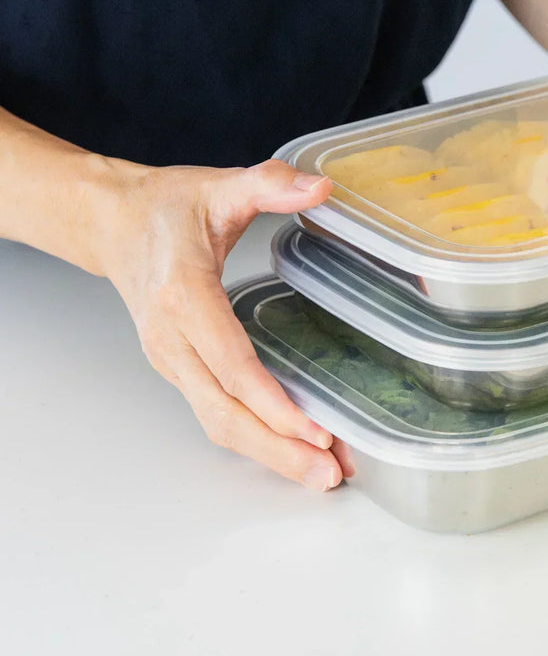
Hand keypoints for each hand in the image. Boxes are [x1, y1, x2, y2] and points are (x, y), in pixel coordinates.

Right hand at [94, 158, 353, 490]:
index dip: (272, 402)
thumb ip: (269, 183)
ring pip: (218, 422)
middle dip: (278, 448)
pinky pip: (215, 414)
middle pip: (225, 411)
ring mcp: (171, 360)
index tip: (313, 429)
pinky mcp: (178, 370)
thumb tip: (319, 187)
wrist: (110, 222)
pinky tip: (291, 447)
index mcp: (183, 295)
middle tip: (329, 472)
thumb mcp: (219, 185)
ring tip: (320, 472)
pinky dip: (253, 437)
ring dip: (269, 453)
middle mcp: (172, 339)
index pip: (230, 363)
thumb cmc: (165, 207)